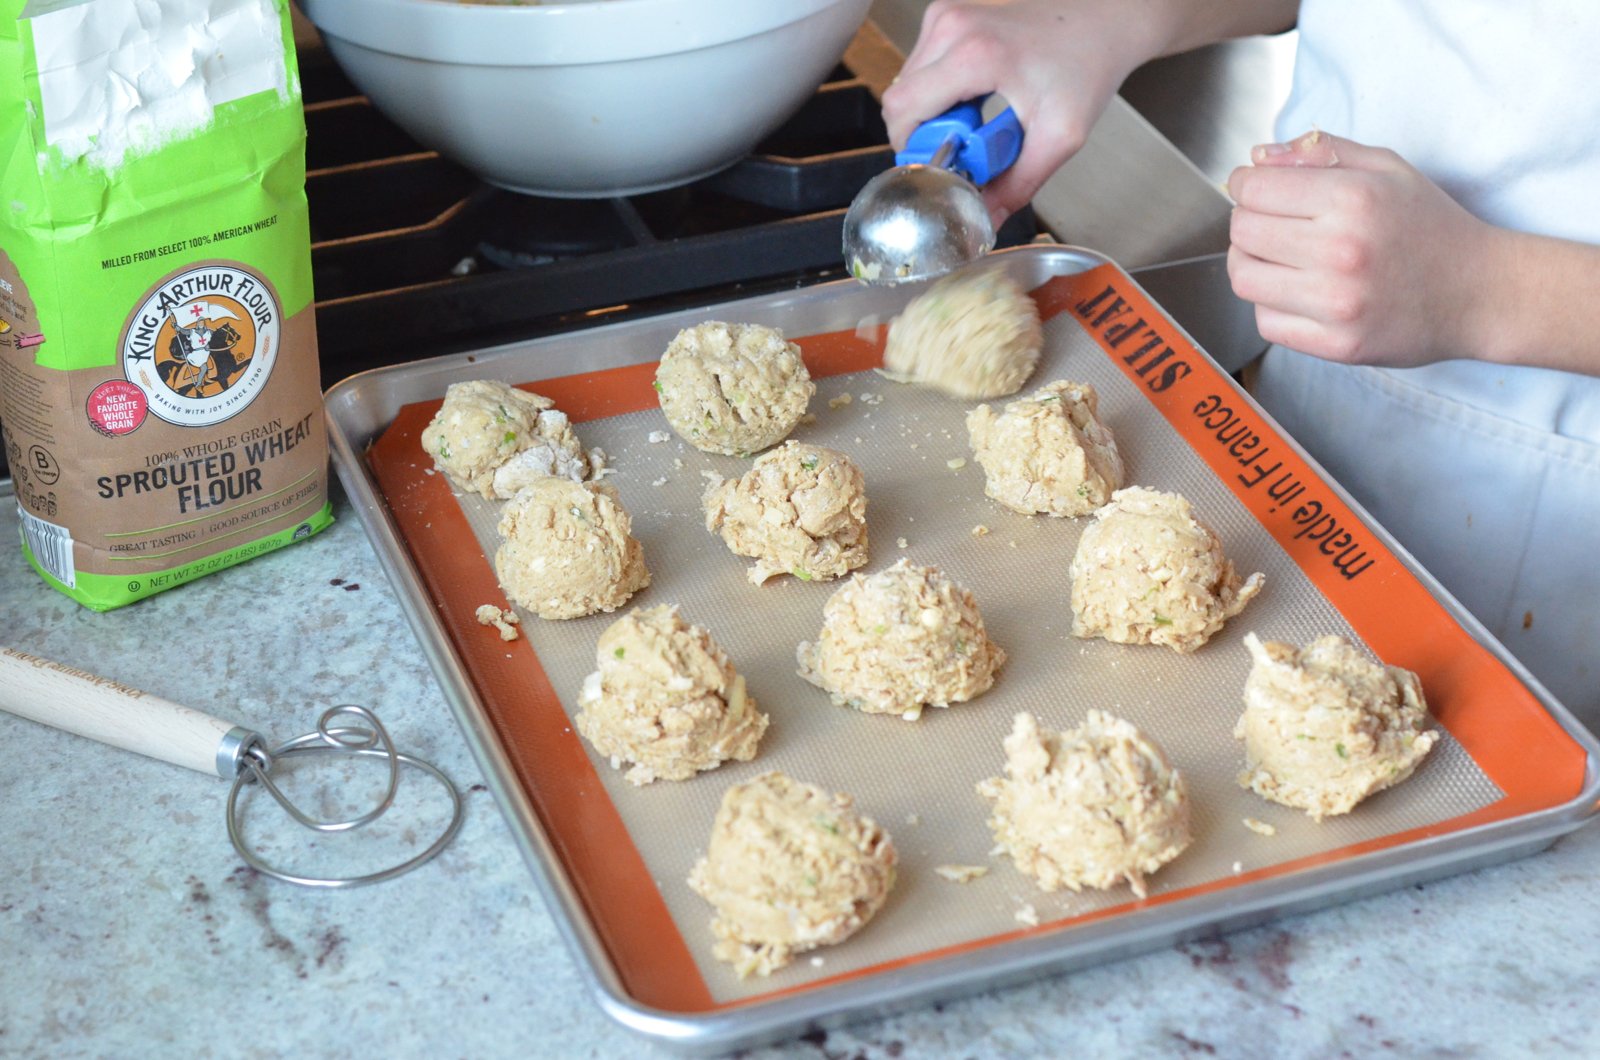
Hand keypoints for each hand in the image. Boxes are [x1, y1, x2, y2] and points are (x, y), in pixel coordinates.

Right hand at [882, 0, 1150, 226]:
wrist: (1103, 20)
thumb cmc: (1087, 64)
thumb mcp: (1059, 136)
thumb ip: (1018, 185)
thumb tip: (985, 218)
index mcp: (975, 54)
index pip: (903, 110)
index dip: (913, 148)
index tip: (945, 163)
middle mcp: (952, 27)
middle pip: (899, 99)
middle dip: (925, 135)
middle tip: (968, 146)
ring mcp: (946, 16)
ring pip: (907, 84)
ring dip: (932, 114)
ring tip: (977, 120)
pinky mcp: (947, 15)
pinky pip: (920, 68)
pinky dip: (939, 92)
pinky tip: (975, 98)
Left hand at [1226, 131, 1495, 366]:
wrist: (1481, 292)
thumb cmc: (1431, 227)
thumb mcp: (1388, 169)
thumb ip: (1321, 153)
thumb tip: (1258, 158)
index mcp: (1353, 199)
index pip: (1254, 190)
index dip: (1247, 185)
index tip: (1255, 189)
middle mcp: (1340, 251)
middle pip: (1242, 233)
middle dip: (1247, 222)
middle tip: (1270, 223)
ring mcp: (1337, 303)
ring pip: (1244, 279)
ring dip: (1251, 263)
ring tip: (1279, 257)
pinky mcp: (1336, 344)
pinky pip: (1265, 322)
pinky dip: (1271, 305)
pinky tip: (1298, 292)